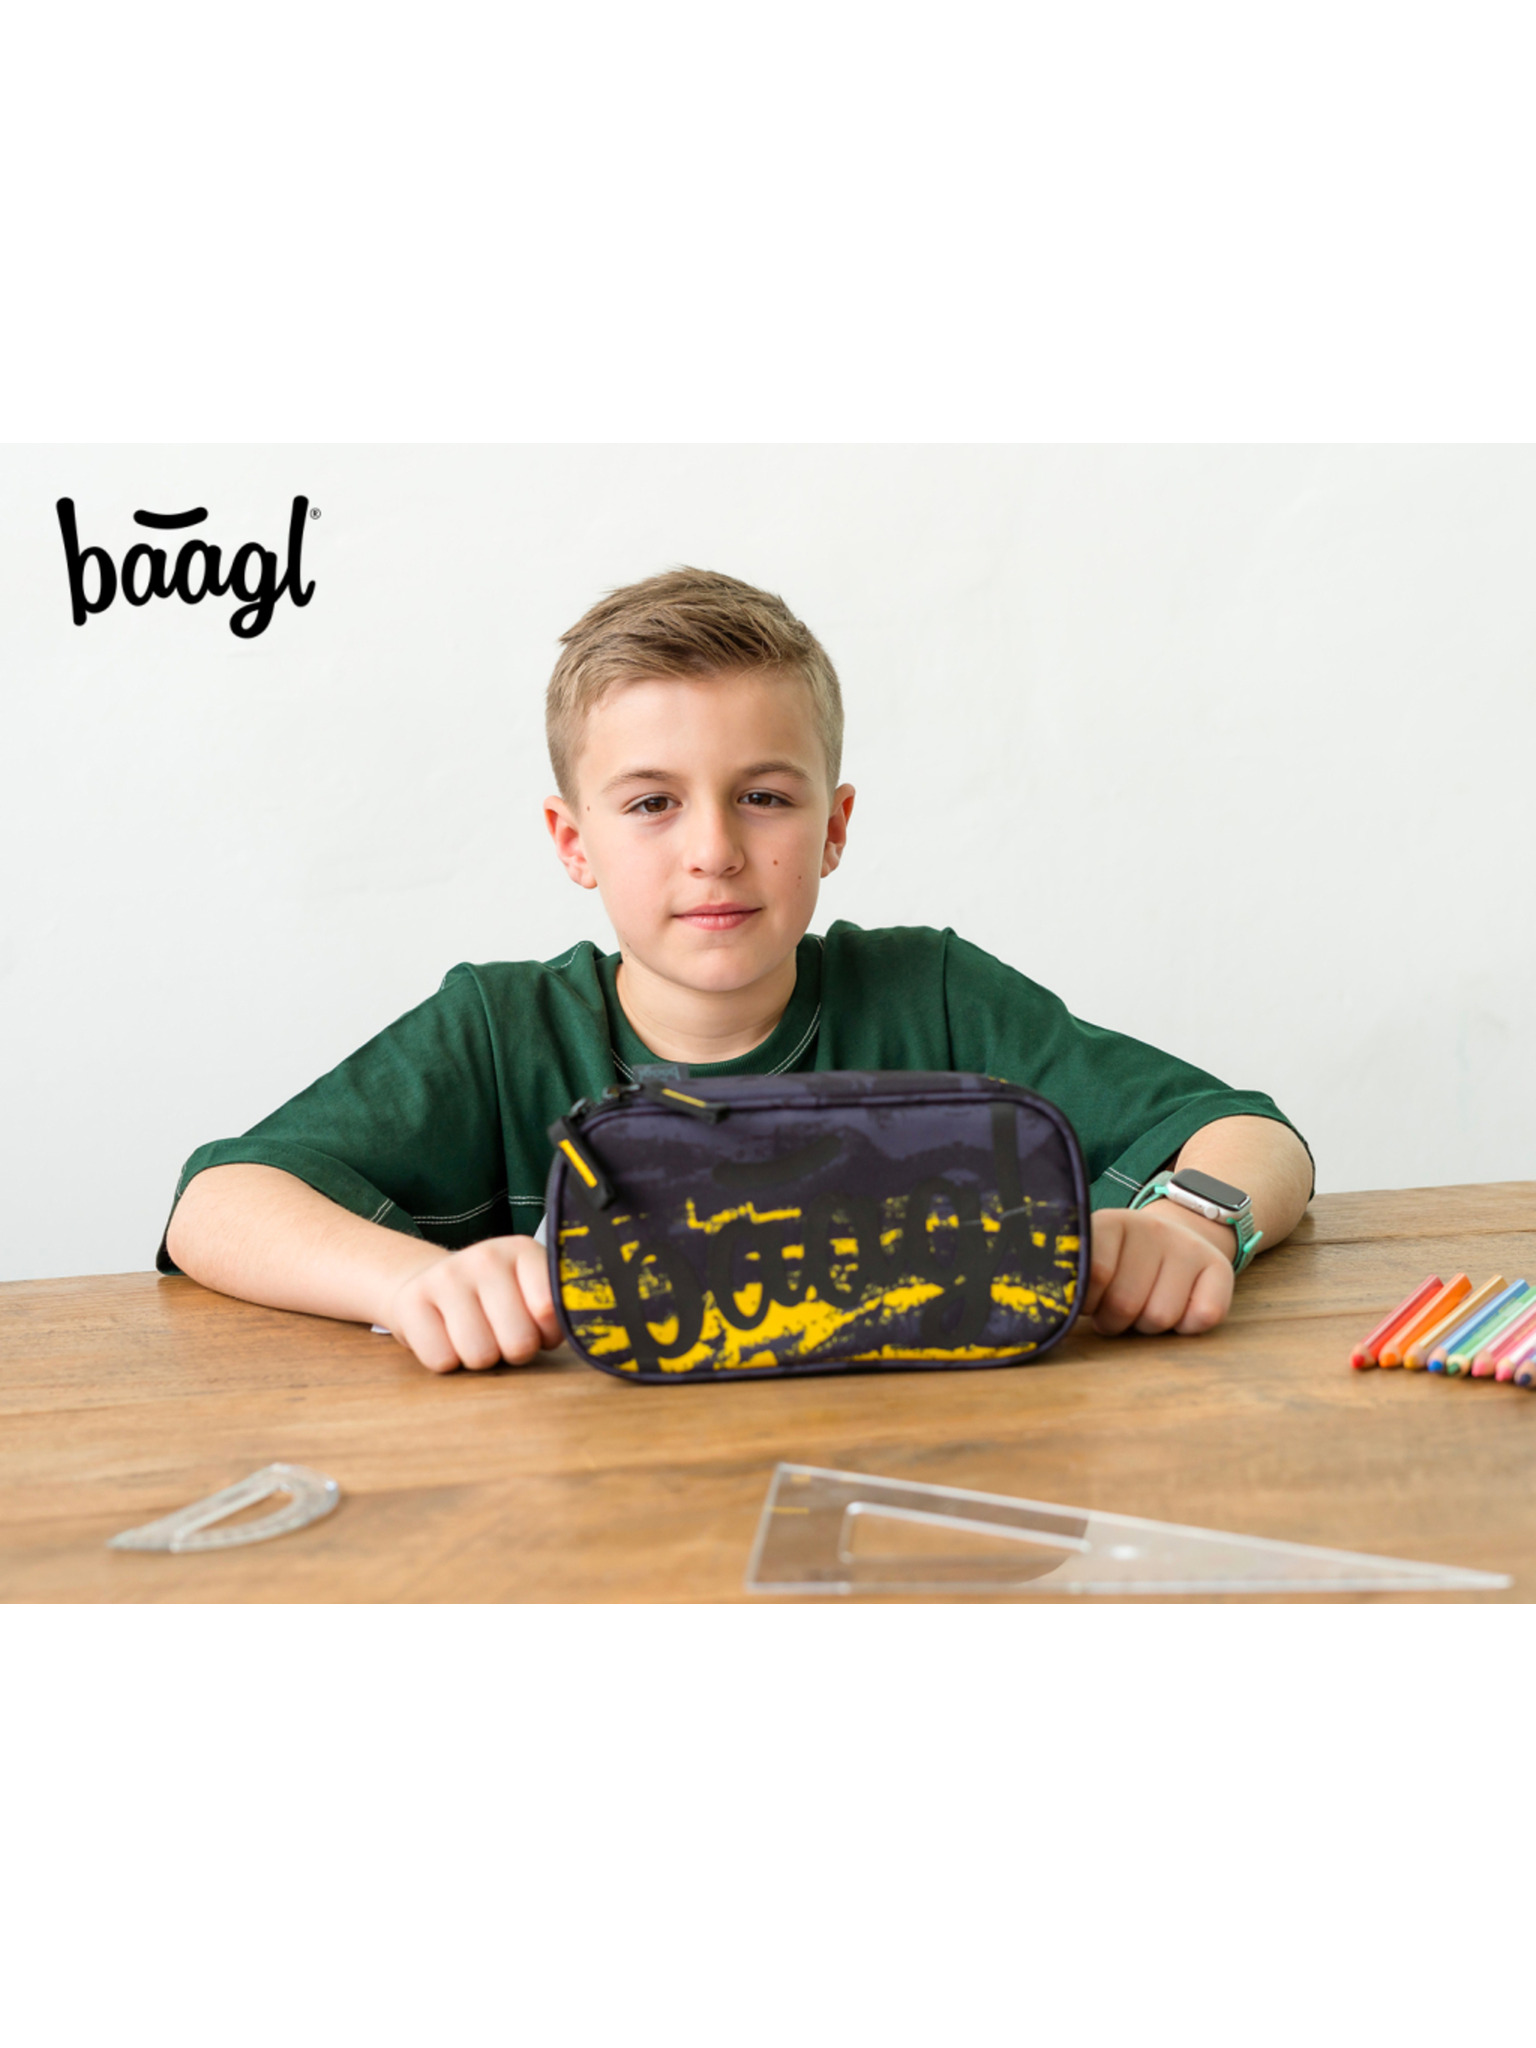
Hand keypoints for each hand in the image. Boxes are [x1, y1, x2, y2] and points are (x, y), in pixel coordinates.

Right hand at [380, 1235, 561, 1371]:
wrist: (426, 1284)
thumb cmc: (492, 1301)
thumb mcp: (529, 1294)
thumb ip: (556, 1311)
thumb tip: (581, 1334)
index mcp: (524, 1251)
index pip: (551, 1311)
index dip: (547, 1336)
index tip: (537, 1329)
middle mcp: (486, 1256)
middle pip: (518, 1341)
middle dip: (513, 1352)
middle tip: (502, 1337)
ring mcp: (446, 1275)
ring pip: (480, 1355)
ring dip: (479, 1359)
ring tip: (475, 1337)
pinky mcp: (411, 1301)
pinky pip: (441, 1360)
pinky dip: (446, 1361)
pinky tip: (445, 1337)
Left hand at [1084, 1205, 1234, 1336]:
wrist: (1171, 1239)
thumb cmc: (1118, 1263)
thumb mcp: (1088, 1260)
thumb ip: (1073, 1278)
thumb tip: (1061, 1309)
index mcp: (1110, 1223)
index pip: (1092, 1273)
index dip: (1087, 1302)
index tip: (1087, 1301)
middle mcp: (1151, 1228)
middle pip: (1124, 1304)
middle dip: (1116, 1320)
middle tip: (1116, 1309)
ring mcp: (1187, 1245)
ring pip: (1160, 1317)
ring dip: (1148, 1326)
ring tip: (1144, 1307)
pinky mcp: (1219, 1266)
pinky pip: (1204, 1316)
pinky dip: (1187, 1327)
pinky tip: (1178, 1310)